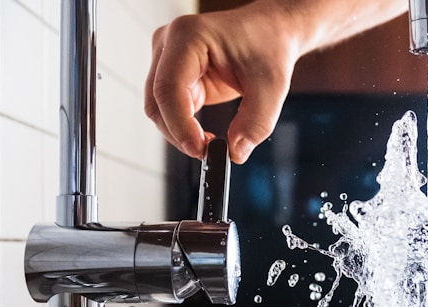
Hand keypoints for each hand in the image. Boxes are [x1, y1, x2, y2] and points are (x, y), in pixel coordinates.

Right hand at [144, 4, 300, 163]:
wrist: (269, 33)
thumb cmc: (268, 46)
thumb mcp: (271, 87)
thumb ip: (256, 123)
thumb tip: (235, 153)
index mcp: (189, 36)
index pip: (169, 88)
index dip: (179, 124)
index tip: (200, 149)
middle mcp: (169, 44)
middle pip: (156, 102)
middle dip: (179, 133)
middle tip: (208, 152)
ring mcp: (167, 60)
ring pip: (158, 110)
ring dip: (180, 133)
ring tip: (211, 143)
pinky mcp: (174, 76)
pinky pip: (170, 110)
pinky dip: (184, 128)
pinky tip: (205, 136)